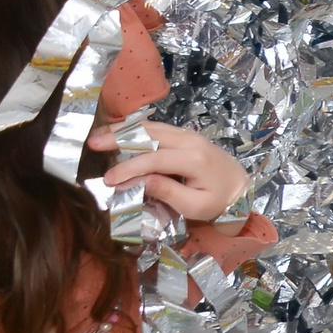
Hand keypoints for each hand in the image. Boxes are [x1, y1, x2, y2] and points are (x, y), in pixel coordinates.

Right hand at [104, 123, 249, 223]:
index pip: (155, 159)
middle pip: (150, 134)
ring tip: (98, 136)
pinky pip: (157, 129)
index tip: (108, 179)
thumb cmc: (218, 201)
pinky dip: (135, 130)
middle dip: (119, 137)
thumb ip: (168, 192)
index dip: (130, 167)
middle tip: (92, 143)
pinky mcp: (184, 136)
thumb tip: (140, 182)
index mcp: (195, 159)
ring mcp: (188, 135)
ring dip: (124, 131)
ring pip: (151, 127)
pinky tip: (117, 134)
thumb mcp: (195, 206)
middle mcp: (190, 141)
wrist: (240, 186)